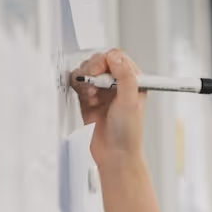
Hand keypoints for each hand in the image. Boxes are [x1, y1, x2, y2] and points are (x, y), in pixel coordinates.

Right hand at [68, 48, 145, 162]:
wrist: (114, 155)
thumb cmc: (128, 134)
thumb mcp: (131, 102)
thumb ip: (124, 77)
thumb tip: (115, 58)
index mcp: (133, 81)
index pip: (117, 57)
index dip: (106, 61)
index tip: (101, 73)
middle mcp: (117, 84)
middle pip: (99, 61)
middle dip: (93, 70)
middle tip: (95, 84)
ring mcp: (102, 91)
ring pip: (87, 71)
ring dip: (86, 81)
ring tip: (92, 96)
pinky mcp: (89, 99)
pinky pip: (79, 84)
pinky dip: (80, 88)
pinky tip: (87, 100)